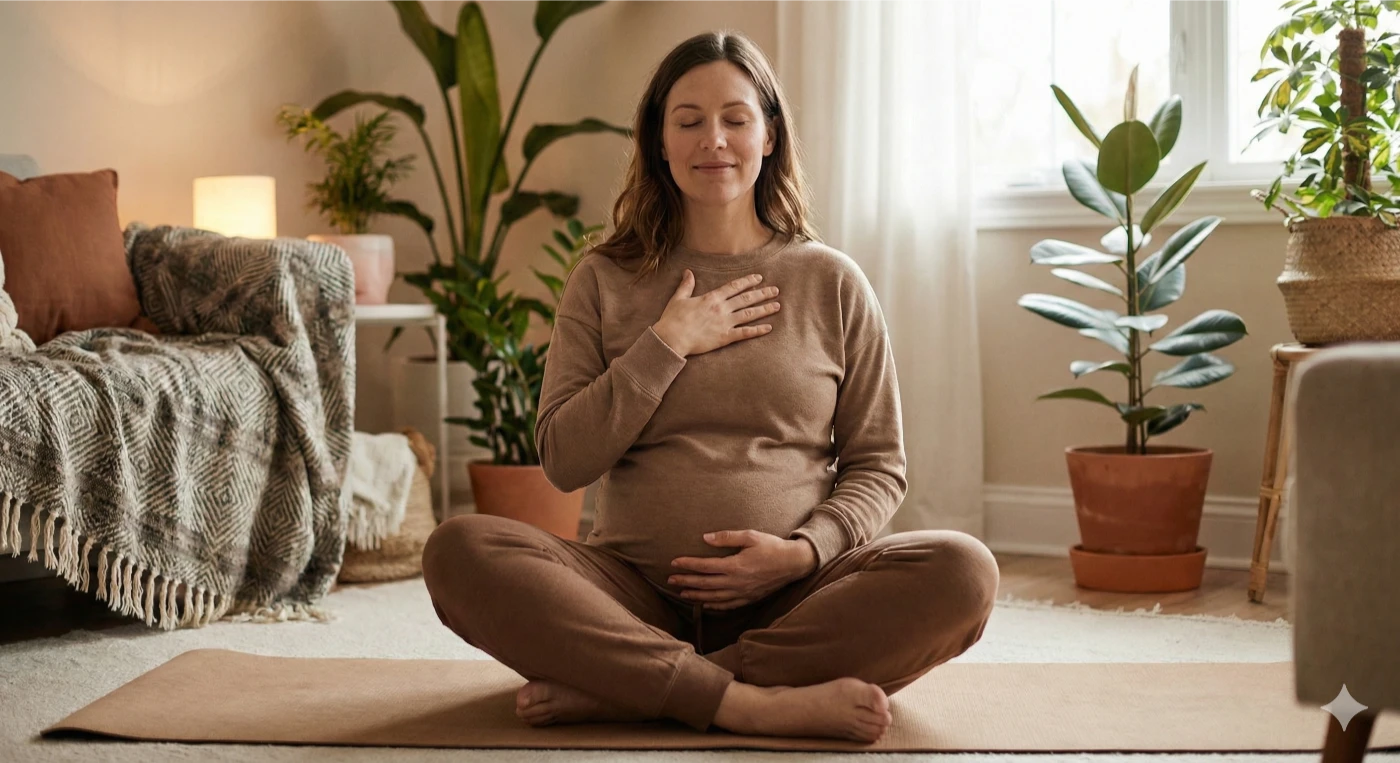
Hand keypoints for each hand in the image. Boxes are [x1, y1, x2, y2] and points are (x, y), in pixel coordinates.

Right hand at [651, 271, 780, 356]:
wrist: (671, 338)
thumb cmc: (672, 319)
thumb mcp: (678, 298)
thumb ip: (686, 285)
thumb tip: (688, 272)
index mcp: (711, 298)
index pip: (734, 287)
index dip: (748, 281)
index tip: (759, 278)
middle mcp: (721, 308)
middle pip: (746, 299)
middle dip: (762, 293)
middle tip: (775, 290)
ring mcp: (724, 323)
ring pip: (749, 314)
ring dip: (764, 309)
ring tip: (777, 305)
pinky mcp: (724, 337)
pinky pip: (745, 333)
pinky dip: (757, 330)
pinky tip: (768, 328)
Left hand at [669, 530, 817, 610]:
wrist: (793, 563)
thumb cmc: (772, 547)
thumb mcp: (750, 536)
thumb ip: (727, 537)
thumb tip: (706, 538)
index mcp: (735, 566)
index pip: (705, 566)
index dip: (688, 564)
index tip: (673, 562)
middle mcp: (736, 582)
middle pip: (705, 583)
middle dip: (686, 581)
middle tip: (670, 580)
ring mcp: (742, 593)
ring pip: (713, 597)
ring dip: (696, 595)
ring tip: (682, 593)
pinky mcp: (748, 599)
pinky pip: (727, 606)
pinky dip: (713, 606)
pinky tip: (704, 604)